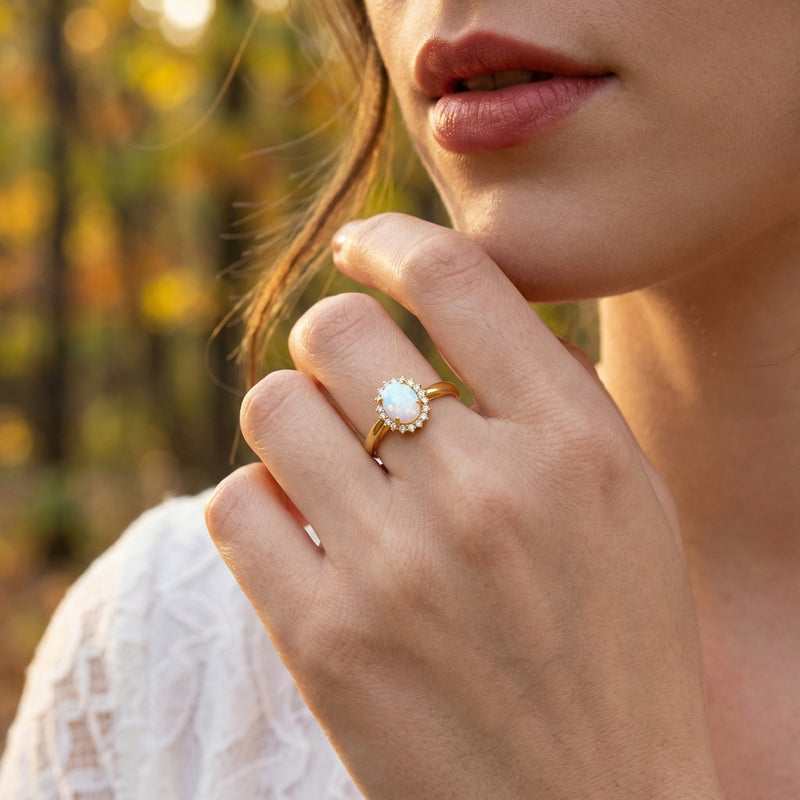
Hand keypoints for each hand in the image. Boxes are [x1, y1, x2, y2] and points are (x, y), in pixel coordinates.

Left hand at [206, 214, 721, 798]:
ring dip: (289, 420)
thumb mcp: (621, 500)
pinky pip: (234, 504)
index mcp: (578, 445)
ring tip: (324, 463)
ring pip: (271, 407)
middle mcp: (487, 492)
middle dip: (328, 341)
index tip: (365, 248)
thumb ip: (540, 397)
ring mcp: (397, 569)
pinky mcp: (325, 642)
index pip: (455, 277)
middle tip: (343, 377)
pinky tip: (299, 533)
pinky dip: (257, 503)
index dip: (390, 241)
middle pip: (337, 330)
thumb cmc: (614, 645)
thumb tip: (438, 307)